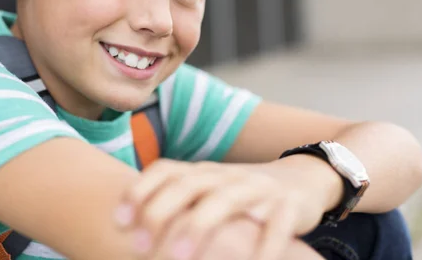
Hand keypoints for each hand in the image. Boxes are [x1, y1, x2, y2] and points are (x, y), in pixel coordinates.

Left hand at [114, 159, 326, 259]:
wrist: (303, 179)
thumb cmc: (244, 194)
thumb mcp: (211, 191)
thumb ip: (179, 200)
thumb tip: (130, 226)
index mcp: (204, 172)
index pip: (166, 170)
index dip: (139, 191)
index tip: (118, 220)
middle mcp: (227, 176)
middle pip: (188, 184)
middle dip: (160, 212)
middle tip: (138, 247)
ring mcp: (258, 189)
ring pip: (226, 200)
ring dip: (199, 226)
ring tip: (179, 257)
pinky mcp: (289, 207)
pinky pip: (276, 226)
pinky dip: (263, 246)